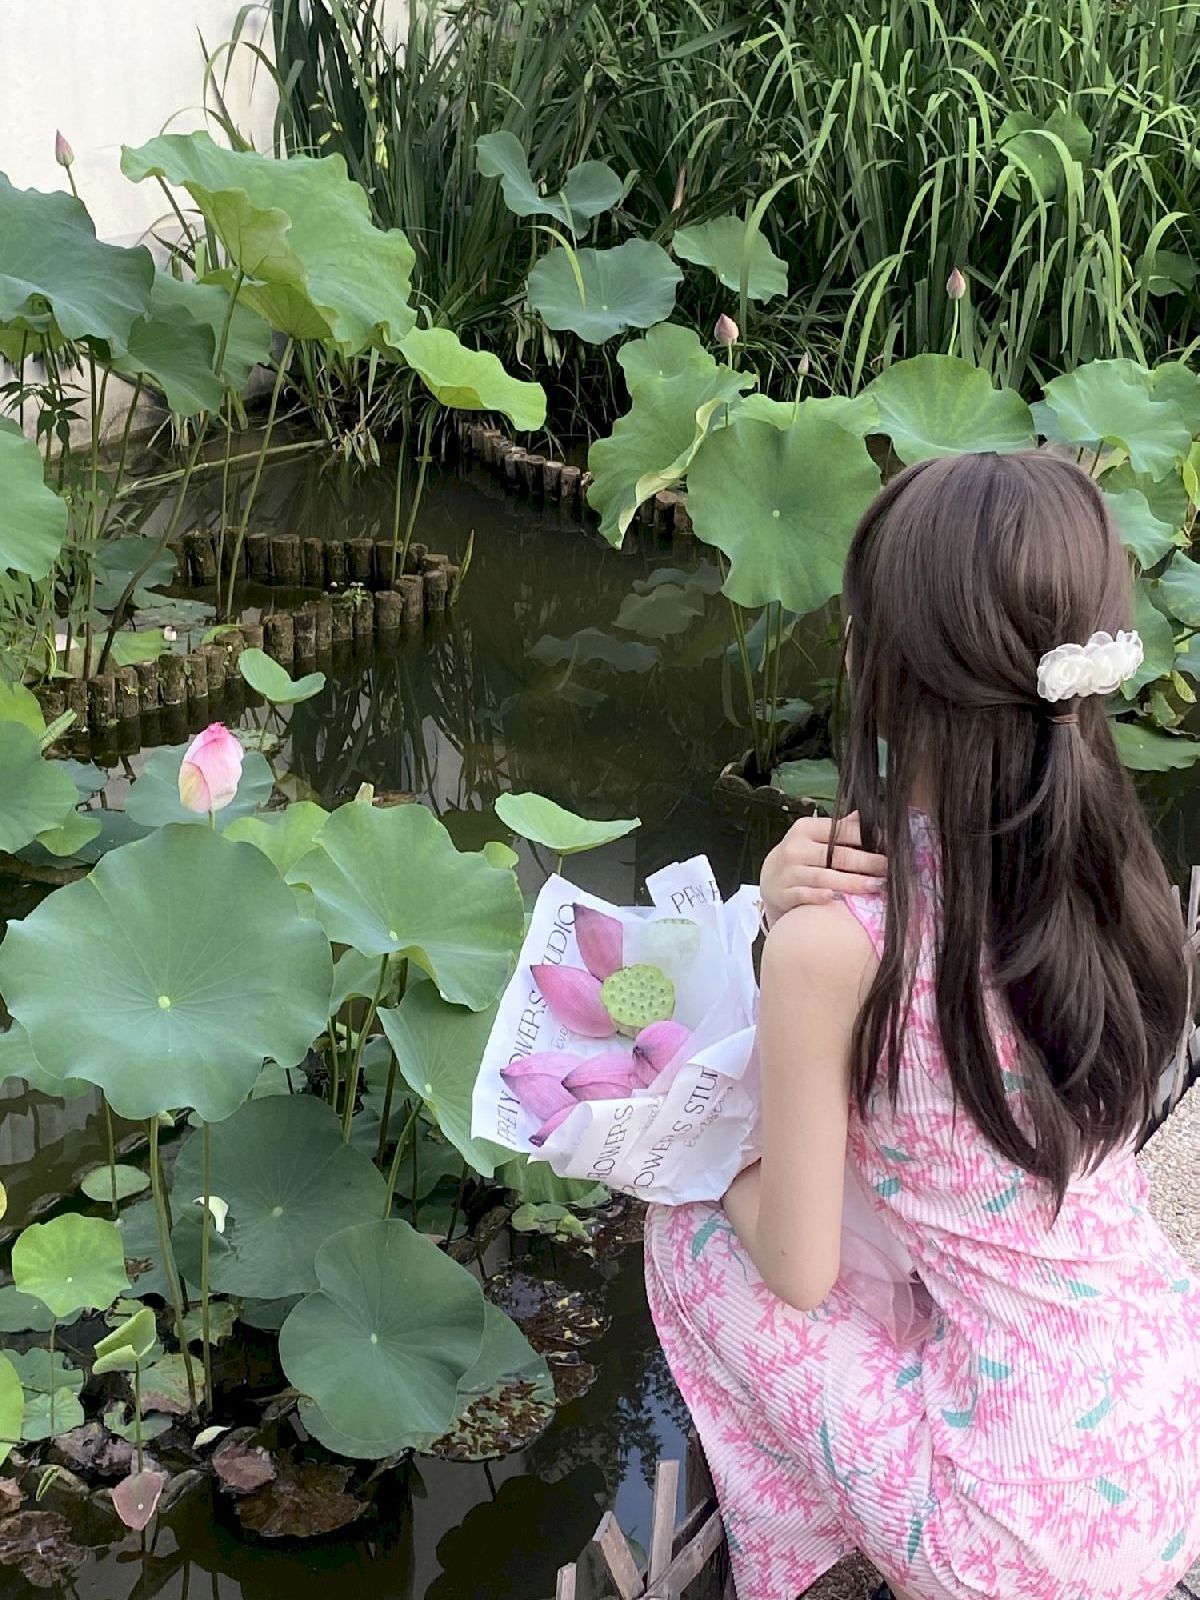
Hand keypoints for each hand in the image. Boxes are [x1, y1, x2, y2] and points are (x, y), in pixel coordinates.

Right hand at [760, 812, 886, 925]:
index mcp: (806, 829)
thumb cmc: (801, 857)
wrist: (769, 880)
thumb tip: (866, 815)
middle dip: (868, 862)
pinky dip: (820, 896)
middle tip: (890, 868)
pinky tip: (837, 898)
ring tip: (877, 885)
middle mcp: (796, 848)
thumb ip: (839, 829)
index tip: (890, 846)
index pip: (842, 831)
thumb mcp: (814, 839)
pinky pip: (805, 894)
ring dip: (853, 882)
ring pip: (825, 877)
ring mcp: (788, 871)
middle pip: (838, 855)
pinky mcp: (783, 893)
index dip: (868, 838)